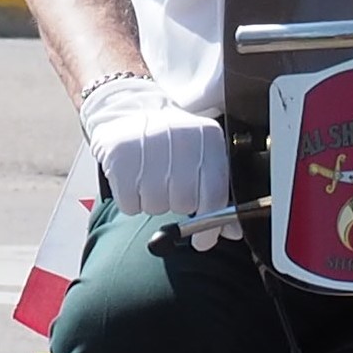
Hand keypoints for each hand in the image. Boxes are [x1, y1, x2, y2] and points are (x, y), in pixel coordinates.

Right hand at [79, 70, 228, 231]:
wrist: (130, 112)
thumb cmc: (171, 144)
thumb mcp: (201, 159)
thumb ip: (218, 195)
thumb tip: (232, 231)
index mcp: (208, 137)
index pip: (215, 193)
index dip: (211, 224)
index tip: (204, 241)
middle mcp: (181, 137)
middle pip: (184, 203)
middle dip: (176, 205)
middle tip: (169, 189)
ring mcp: (149, 143)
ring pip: (156, 206)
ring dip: (152, 202)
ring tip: (150, 179)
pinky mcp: (120, 153)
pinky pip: (130, 204)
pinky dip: (131, 202)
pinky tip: (133, 180)